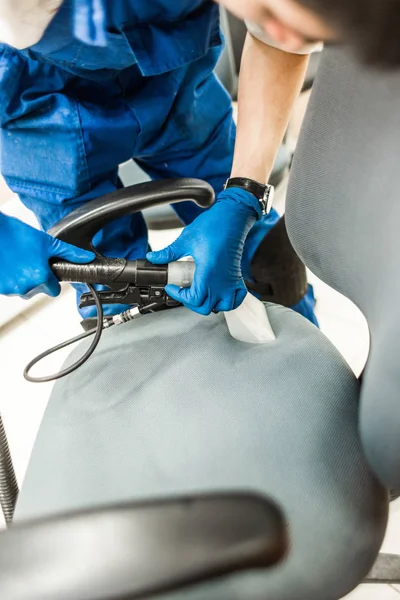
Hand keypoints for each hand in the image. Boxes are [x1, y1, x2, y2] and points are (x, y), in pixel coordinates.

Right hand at [0, 213, 94, 298]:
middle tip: (29, 260)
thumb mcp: (46, 242)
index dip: (51, 279)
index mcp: (41, 277)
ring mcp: (9, 289)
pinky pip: (7, 288)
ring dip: (21, 279)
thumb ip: (69, 253)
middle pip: (37, 290)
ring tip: (16, 260)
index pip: (54, 291)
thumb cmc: (16, 233)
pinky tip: (7, 264)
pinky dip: (8, 278)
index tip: (46, 269)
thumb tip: (87, 258)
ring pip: (21, 290)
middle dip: (36, 279)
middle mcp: (26, 287)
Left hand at [147, 188, 260, 314]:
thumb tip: (154, 257)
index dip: (179, 296)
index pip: (194, 299)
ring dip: (211, 304)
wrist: (232, 217)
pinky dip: (228, 301)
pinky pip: (236, 298)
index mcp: (208, 273)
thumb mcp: (186, 239)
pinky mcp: (237, 277)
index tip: (172, 287)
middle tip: (183, 292)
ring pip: (223, 306)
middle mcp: (221, 281)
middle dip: (192, 303)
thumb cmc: (214, 226)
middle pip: (206, 307)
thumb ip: (169, 252)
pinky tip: (218, 294)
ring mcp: (231, 280)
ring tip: (200, 294)